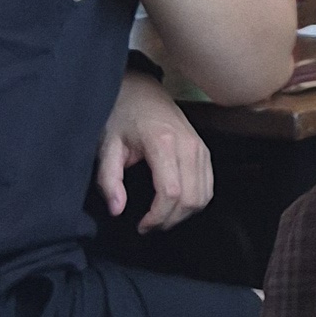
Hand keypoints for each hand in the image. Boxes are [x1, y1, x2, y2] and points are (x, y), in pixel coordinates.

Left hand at [95, 71, 214, 231]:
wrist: (140, 90)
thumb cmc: (122, 115)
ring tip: (161, 218)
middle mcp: (188, 145)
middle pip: (192, 198)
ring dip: (184, 214)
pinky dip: (194, 202)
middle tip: (149, 226)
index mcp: (163, 142)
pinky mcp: (204, 151)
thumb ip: (109, 180)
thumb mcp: (107, 146)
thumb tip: (117, 209)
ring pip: (204, 196)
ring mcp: (200, 147)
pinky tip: (174, 205)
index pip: (171, 192)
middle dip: (170, 220)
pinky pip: (208, 186)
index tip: (141, 225)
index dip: (157, 216)